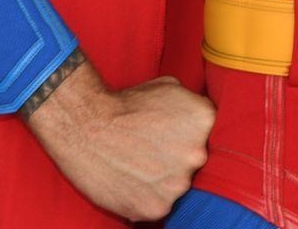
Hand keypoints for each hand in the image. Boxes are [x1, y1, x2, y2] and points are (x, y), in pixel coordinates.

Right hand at [21, 55, 215, 220]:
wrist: (85, 125)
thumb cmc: (125, 104)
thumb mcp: (170, 89)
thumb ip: (193, 106)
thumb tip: (204, 119)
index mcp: (205, 122)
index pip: (212, 135)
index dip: (193, 137)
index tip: (177, 137)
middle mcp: (198, 155)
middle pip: (197, 163)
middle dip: (179, 158)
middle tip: (154, 152)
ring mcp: (177, 184)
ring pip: (178, 186)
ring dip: (164, 180)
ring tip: (139, 166)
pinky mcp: (155, 208)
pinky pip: (159, 205)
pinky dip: (147, 197)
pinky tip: (132, 182)